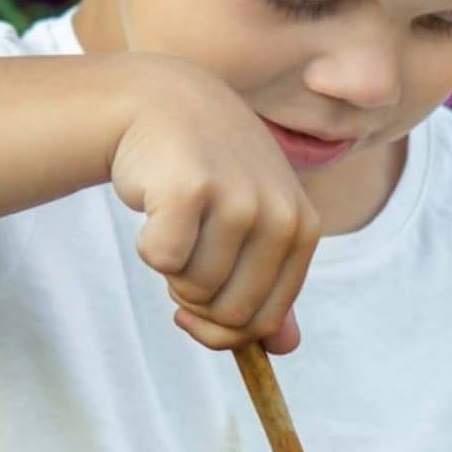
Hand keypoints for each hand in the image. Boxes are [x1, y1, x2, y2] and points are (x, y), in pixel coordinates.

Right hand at [109, 58, 319, 352]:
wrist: (162, 103)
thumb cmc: (209, 171)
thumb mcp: (254, 221)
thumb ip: (271, 285)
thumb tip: (284, 348)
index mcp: (303, 229)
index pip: (266, 321)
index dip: (223, 328)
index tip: (197, 306)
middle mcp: (280, 214)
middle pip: (231, 315)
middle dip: (195, 302)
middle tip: (186, 254)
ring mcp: (238, 199)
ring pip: (194, 290)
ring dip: (171, 270)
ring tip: (176, 220)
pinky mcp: (191, 189)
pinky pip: (162, 261)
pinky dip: (148, 244)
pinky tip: (157, 204)